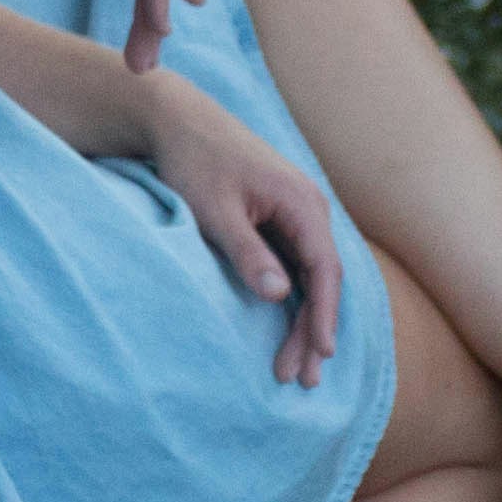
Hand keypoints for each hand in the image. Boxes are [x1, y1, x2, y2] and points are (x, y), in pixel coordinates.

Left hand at [138, 75, 347, 385]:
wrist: (177, 120)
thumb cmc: (193, 163)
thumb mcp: (214, 211)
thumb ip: (247, 253)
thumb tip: (280, 296)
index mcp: (301, 202)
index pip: (324, 269)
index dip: (324, 315)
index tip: (319, 354)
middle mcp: (309, 208)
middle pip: (322, 280)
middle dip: (313, 331)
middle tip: (302, 381)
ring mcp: (296, 214)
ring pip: (310, 278)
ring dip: (303, 321)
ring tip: (294, 369)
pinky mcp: (278, 219)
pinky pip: (295, 268)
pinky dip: (292, 302)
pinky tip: (286, 333)